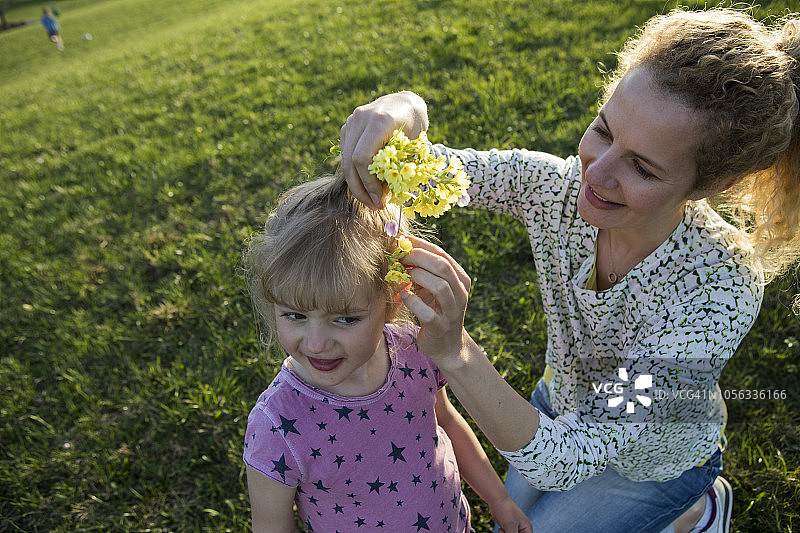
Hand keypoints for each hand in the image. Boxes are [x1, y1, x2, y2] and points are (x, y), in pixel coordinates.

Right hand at [339, 91, 428, 207]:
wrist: (403, 103)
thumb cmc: (414, 125)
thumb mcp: (415, 144)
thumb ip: (400, 166)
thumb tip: (387, 196)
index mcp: (379, 120)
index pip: (362, 158)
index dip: (369, 183)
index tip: (381, 200)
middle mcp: (361, 118)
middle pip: (350, 162)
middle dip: (361, 189)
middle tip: (374, 206)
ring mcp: (351, 122)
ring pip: (345, 161)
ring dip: (356, 185)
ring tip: (371, 201)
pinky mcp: (347, 128)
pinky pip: (345, 156)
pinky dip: (354, 174)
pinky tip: (367, 186)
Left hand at [399, 236, 470, 367]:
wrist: (447, 345)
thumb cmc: (435, 310)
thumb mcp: (432, 288)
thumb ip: (423, 270)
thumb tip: (401, 247)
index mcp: (460, 279)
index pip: (442, 255)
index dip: (420, 246)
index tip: (402, 241)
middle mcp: (460, 293)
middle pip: (442, 267)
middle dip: (418, 258)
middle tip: (399, 257)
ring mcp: (452, 311)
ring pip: (440, 286)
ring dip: (418, 277)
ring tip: (403, 275)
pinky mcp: (441, 328)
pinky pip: (428, 313)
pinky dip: (414, 303)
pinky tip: (404, 297)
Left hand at [491, 496, 532, 532]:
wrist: (496, 501)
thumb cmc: (505, 510)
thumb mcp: (510, 526)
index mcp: (527, 528)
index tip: (512, 532)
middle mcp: (522, 529)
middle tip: (505, 530)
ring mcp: (515, 528)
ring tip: (502, 530)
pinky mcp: (508, 527)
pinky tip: (501, 528)